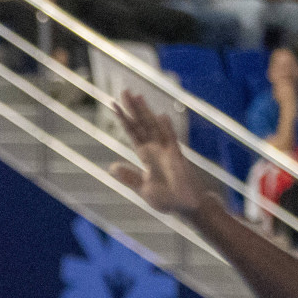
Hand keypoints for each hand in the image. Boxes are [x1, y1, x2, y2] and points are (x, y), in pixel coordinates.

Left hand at [110, 93, 213, 217]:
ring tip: (137, 97)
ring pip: (154, 128)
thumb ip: (129, 177)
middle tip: (124, 91)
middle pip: (142, 125)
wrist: (186, 206)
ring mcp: (167, 151)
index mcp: (146, 156)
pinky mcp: (177, 158)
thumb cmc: (167, 198)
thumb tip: (111, 167)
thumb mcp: (143, 189)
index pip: (132, 133)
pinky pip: (171, 141)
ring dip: (146, 113)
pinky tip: (160, 117)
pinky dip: (166, 129)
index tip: (113, 104)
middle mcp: (156, 150)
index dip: (123, 119)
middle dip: (133, 109)